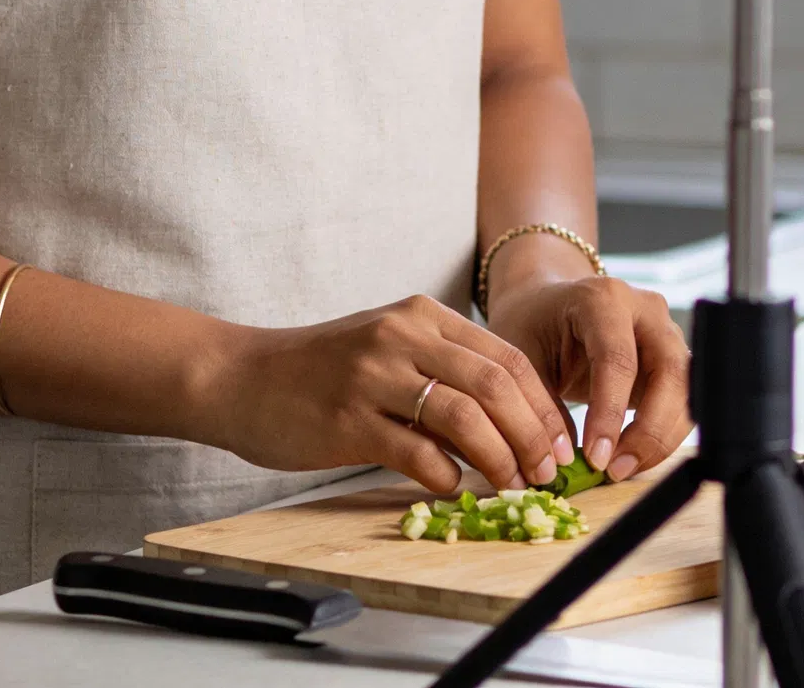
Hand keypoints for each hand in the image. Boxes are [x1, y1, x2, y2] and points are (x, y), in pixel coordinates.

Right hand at [204, 293, 577, 496]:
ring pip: (463, 415)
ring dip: (499, 457)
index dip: (541, 404)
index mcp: (422, 316)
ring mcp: (375, 375)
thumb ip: (442, 371)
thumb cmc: (321, 370)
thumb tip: (508, 424)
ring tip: (511, 485)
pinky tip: (453, 488)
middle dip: (532, 433)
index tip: (560, 443)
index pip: (505, 356)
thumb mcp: (389, 348)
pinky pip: (415, 451)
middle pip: (494, 384)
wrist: (243, 377)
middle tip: (548, 472)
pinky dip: (445, 475)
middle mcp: (403, 336)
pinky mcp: (349, 419)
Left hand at [487, 275, 690, 482]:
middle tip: (615, 470)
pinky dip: (664, 436)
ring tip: (621, 469)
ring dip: (660, 438)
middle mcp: (645, 310)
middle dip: (648, 430)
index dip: (611, 412)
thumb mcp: (521, 356)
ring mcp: (666, 332)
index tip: (596, 457)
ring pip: (686, 390)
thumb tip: (563, 459)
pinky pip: (684, 403)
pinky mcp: (673, 360)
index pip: (618, 358)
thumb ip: (540, 405)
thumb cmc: (534, 327)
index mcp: (604, 299)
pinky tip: (633, 458)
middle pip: (669, 371)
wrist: (549, 306)